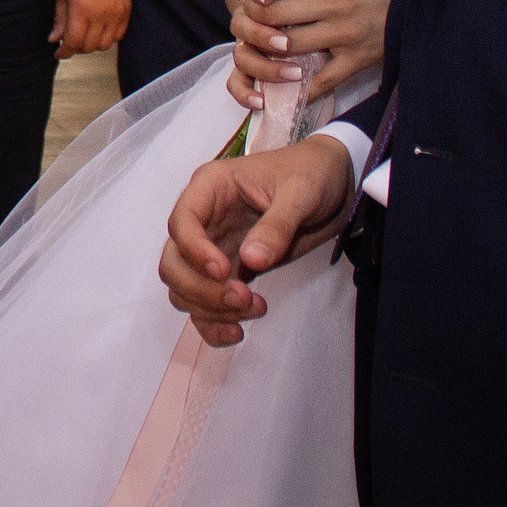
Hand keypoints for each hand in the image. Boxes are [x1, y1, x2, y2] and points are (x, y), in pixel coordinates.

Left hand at [50, 0, 130, 58]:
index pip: (73, 43)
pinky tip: (100, 27)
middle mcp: (100, 15)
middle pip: (88, 47)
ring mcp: (116, 13)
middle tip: (70, 38)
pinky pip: (119, 35)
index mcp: (81, 10)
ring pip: (105, 45)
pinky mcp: (126, 10)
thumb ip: (59, 18)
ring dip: (93, 43)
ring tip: (85, 32)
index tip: (59, 53)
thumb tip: (54, 39)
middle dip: (76, 47)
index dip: (64, 52)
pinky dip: (108, 37)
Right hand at [160, 136, 353, 346]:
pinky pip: (204, 303)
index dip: (194, 251)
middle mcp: (205, 219)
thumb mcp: (300, 193)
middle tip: (243, 297)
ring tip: (255, 307)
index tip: (225, 272)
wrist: (333, 185)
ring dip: (210, 308)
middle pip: (173, 262)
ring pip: (183, 288)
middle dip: (200, 289)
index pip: (181, 222)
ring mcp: (214, 247)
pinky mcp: (230, 272)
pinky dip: (213, 323)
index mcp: (211, 188)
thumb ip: (277, 225)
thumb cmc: (312, 174)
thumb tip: (251, 260)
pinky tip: (238, 331)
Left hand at [225, 0, 394, 109]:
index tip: (250, 1)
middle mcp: (332, 7)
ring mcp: (344, 36)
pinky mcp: (357, 60)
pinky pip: (324, 81)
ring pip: (292, 48)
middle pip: (276, 19)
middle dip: (256, 26)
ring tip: (261, 54)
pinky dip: (303, 89)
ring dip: (271, 53)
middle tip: (249, 30)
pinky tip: (289, 92)